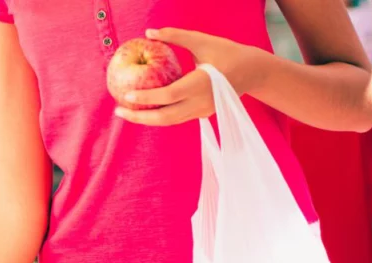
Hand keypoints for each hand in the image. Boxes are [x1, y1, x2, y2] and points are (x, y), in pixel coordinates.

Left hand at [114, 28, 266, 126]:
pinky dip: (159, 117)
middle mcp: (200, 102)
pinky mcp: (202, 115)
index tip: (126, 95)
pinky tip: (145, 111)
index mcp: (200, 83)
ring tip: (127, 113)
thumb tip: (149, 32)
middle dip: (140, 117)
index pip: (168, 95)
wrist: (252, 72)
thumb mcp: (202, 41)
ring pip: (170, 121)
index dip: (146, 98)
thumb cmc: (227, 52)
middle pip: (165, 117)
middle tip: (119, 111)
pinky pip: (176, 119)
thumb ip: (175, 36)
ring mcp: (202, 111)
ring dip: (147, 120)